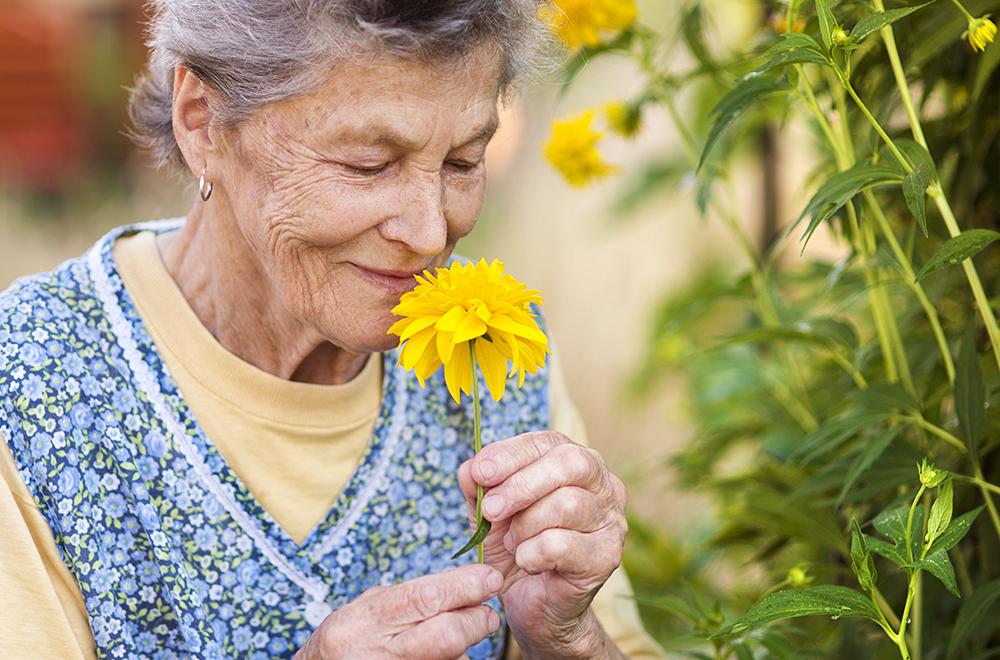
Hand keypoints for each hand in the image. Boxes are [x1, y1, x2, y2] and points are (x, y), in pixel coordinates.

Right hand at [294, 564, 502, 658]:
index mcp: (368, 618)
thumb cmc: (349, 637)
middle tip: (488, 615)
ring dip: (465, 650)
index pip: (426, 597)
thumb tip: (464, 588)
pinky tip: (443, 657)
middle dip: (476, 621)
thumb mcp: (368, 608)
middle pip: (447, 635)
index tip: (490, 578)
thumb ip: (409, 598)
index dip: (465, 586)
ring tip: (456, 641)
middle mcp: (377, 651)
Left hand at [458, 432, 627, 658]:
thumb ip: (478, 485)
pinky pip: (563, 545)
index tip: (480, 473)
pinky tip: (526, 562)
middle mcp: (602, 484)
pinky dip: (532, 554)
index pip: (547, 442)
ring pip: (567, 504)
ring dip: (525, 525)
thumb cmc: (515, 546)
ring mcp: (610, 519)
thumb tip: (471, 468)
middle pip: (569, 464)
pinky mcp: (607, 556)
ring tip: (513, 542)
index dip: (511, 454)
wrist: (532, 603)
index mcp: (574, 461)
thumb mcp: (488, 511)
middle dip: (521, 485)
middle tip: (490, 510)